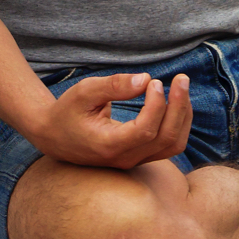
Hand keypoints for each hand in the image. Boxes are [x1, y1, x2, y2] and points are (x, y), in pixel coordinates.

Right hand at [28, 71, 192, 168]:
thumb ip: (114, 85)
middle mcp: (124, 158)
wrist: (55, 137)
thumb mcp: (84, 92)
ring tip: (181, 86)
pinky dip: (179, 122)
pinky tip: (176, 100)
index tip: (154, 81)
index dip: (157, 105)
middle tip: (181, 78)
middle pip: (166, 139)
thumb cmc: (68, 111)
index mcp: (108, 145)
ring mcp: (134, 160)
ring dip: (183, 115)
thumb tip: (146, 79)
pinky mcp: (140, 156)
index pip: (146, 131)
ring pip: (173, 144)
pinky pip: (170, 144)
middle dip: (179, 107)